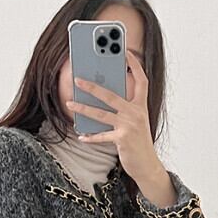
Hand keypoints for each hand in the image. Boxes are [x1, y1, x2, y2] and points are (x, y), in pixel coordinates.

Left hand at [65, 52, 161, 186]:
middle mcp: (136, 113)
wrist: (148, 165)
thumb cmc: (139, 142)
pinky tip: (81, 135)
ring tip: (69, 103)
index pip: (141, 81)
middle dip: (92, 86)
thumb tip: (102, 96)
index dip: (134, 66)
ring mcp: (129, 126)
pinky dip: (90, 136)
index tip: (125, 52)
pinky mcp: (122, 139)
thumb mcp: (135, 122)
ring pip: (101, 113)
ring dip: (83, 108)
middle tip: (77, 79)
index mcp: (141, 106)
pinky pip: (101, 136)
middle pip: (111, 95)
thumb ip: (124, 108)